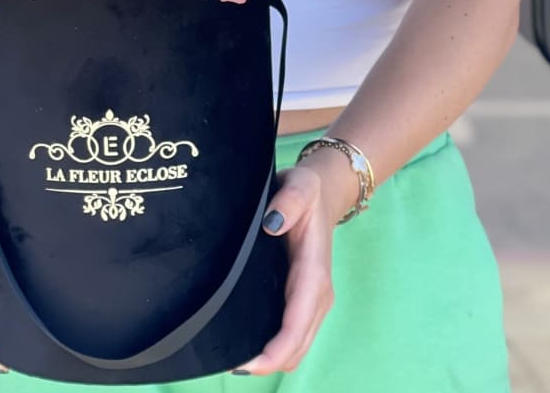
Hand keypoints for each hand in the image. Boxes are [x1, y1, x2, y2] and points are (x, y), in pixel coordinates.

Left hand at [231, 152, 354, 375]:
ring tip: (234, 359)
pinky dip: (275, 347)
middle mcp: (317, 294)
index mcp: (314, 274)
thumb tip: (272, 224)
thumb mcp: (300, 186)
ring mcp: (311, 300)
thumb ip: (288, 201)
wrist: (321, 192)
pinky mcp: (302, 299)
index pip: (298, 323)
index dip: (276, 349)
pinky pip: (292, 334)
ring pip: (296, 346)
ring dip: (272, 358)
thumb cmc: (307, 190)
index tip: (250, 364)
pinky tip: (248, 345)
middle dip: (269, 362)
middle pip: (297, 346)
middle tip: (228, 363)